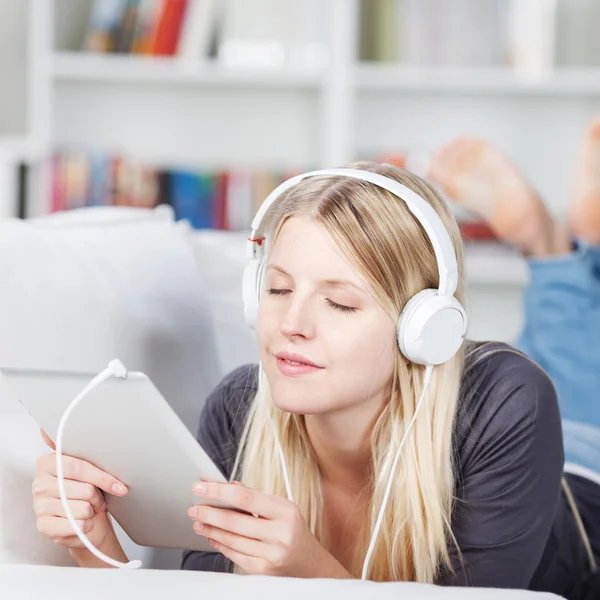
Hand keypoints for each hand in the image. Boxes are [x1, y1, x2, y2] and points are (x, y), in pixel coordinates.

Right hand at [32, 428, 127, 551]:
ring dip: (92, 511)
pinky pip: (77, 525)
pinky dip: (86, 525)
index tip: (119, 486)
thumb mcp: (86, 468)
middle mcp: (39, 484)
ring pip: (83, 508)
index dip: (102, 477)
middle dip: (97, 497)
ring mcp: (39, 506)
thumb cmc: (86, 490)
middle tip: (96, 498)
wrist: (83, 520)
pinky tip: (82, 521)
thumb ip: (83, 451)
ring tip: (88, 508)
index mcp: (47, 463)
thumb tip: (55, 430)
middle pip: (85, 489)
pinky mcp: (43, 526)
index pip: (79, 467)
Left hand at [188, 481, 352, 577]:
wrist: (311, 566)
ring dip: (211, 530)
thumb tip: (230, 486)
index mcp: (286, 511)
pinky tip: (212, 537)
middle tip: (193, 507)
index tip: (200, 487)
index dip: (219, 491)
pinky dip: (221, 545)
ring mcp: (272, 555)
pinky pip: (235, 555)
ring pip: (232, 540)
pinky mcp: (263, 572)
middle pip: (235, 521)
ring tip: (198, 522)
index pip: (246, 497)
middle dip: (209, 513)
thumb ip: (256, 498)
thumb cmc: (294, 531)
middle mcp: (281, 533)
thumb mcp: (283, 510)